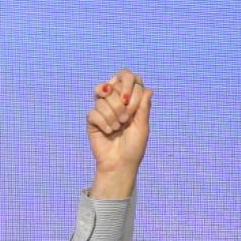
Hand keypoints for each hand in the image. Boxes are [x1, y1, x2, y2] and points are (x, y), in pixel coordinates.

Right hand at [87, 68, 152, 196]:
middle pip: (113, 85)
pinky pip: (94, 112)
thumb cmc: (134, 147)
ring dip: (113, 116)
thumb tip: (148, 89)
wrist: (120, 163)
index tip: (132, 103)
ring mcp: (102, 109)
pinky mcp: (92, 119)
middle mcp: (115, 101)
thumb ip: (143, 106)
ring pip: (103, 99)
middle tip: (126, 119)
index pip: (127, 77)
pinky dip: (104, 123)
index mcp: (130, 99)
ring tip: (118, 128)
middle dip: (121, 104)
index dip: (129, 85)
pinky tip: (108, 132)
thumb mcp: (143, 126)